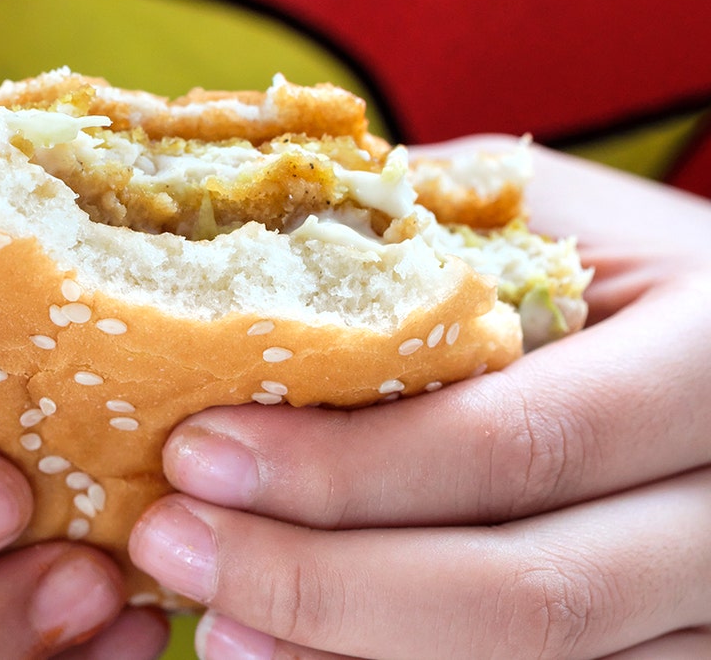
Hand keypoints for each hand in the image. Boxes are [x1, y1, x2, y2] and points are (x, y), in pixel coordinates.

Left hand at [129, 136, 710, 658]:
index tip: (196, 454)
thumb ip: (420, 240)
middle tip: (173, 547)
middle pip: (529, 597)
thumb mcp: (545, 216)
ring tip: (214, 624)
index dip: (345, 469)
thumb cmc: (624, 269)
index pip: (517, 444)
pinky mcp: (680, 659)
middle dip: (323, 586)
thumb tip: (219, 257)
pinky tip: (302, 658)